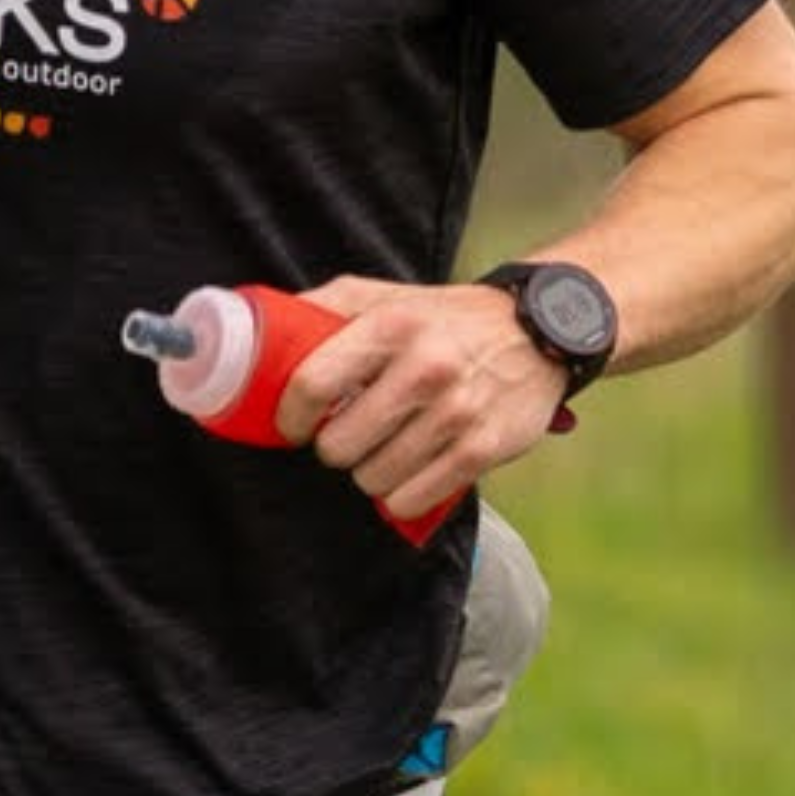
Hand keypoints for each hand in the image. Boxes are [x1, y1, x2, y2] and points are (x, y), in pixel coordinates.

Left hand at [279, 275, 577, 529]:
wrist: (538, 329)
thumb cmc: (441, 318)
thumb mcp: (382, 295)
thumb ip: (321, 309)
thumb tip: (256, 333)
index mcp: (391, 325)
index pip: (310, 385)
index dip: (291, 417)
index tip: (295, 425)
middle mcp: (426, 366)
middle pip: (338, 445)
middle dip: (334, 449)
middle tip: (348, 436)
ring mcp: (458, 410)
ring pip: (372, 479)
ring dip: (369, 473)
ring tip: (383, 450)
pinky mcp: (484, 448)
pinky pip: (412, 499)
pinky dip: (401, 496)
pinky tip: (409, 473)